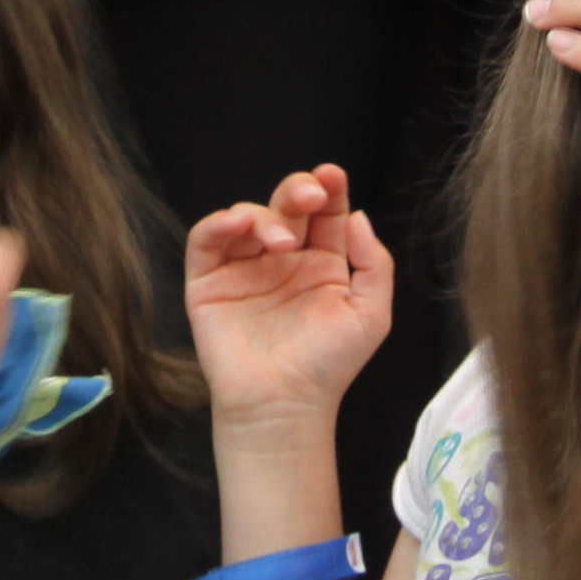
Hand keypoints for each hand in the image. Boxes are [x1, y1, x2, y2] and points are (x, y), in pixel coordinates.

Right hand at [186, 165, 395, 434]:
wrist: (284, 403)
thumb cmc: (329, 365)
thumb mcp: (371, 314)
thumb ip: (373, 263)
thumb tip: (358, 216)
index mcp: (321, 263)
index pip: (324, 214)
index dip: (329, 189)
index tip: (333, 176)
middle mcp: (281, 260)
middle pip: (285, 206)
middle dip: (298, 191)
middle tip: (311, 195)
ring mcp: (244, 269)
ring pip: (247, 217)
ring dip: (264, 215)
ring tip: (280, 242)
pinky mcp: (209, 283)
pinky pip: (206, 240)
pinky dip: (219, 224)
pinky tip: (238, 225)